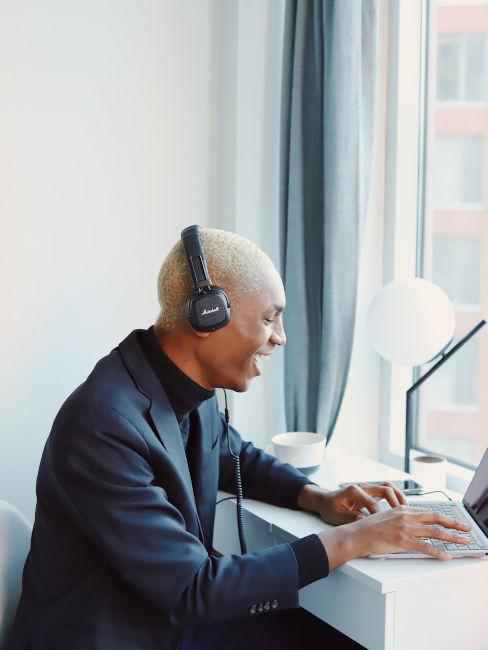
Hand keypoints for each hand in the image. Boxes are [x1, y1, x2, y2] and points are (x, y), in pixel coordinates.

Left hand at [298, 482, 407, 524]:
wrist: (325, 501)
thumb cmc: (329, 508)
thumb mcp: (335, 516)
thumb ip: (349, 517)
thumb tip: (363, 519)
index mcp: (353, 491)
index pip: (371, 501)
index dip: (379, 514)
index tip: (384, 525)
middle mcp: (363, 487)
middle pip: (385, 489)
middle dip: (395, 502)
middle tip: (403, 514)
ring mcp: (368, 489)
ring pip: (388, 488)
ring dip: (399, 497)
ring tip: (408, 510)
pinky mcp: (371, 493)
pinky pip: (387, 492)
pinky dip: (396, 499)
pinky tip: (402, 509)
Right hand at [318, 505, 471, 569]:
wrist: (357, 534)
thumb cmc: (369, 527)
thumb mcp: (387, 516)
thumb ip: (402, 517)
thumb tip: (415, 522)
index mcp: (403, 509)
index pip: (429, 512)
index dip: (444, 516)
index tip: (454, 520)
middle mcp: (406, 516)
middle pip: (436, 518)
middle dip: (454, 524)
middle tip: (467, 529)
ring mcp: (405, 528)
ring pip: (435, 532)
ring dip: (452, 538)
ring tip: (463, 542)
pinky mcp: (402, 541)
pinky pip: (425, 547)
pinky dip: (438, 552)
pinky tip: (446, 556)